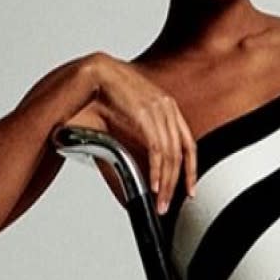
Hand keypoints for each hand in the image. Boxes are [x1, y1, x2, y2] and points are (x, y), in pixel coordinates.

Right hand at [87, 54, 196, 214]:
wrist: (88, 76)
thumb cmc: (104, 98)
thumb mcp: (129, 122)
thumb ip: (140, 142)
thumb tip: (143, 171)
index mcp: (168, 109)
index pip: (188, 145)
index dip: (191, 170)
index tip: (190, 189)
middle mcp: (168, 108)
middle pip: (180, 154)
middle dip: (176, 183)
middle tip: (167, 203)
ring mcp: (159, 109)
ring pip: (170, 154)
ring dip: (165, 182)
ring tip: (159, 200)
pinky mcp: (145, 113)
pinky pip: (157, 148)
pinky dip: (156, 170)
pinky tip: (153, 185)